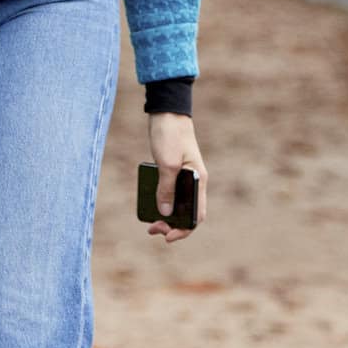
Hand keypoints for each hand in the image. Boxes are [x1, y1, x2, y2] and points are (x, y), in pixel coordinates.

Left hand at [146, 113, 206, 242]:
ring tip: (150, 220)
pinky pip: (170, 192)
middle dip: (172, 225)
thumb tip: (165, 213)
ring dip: (166, 215)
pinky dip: (162, 201)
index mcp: (198, 180)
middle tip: (152, 229)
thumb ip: (166, 188)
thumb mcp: (166, 163)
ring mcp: (185, 176)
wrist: (167, 111)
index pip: (197, 215)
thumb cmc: (170, 134)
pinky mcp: (174, 171)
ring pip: (178, 204)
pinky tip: (149, 202)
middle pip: (187, 212)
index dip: (184, 229)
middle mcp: (194, 181)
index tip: (167, 236)